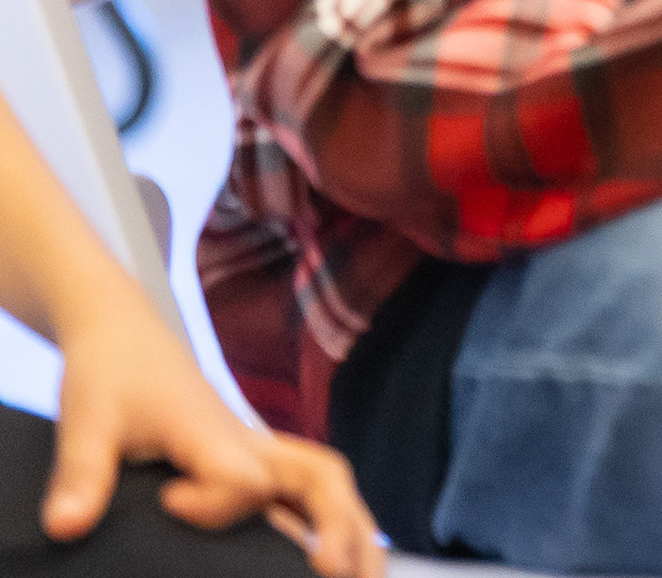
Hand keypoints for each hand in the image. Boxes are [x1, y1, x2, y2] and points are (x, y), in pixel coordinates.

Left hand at [43, 279, 380, 573]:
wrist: (125, 337)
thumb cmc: (111, 374)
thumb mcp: (88, 422)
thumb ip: (82, 474)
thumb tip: (66, 527)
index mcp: (215, 434)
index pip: (245, 477)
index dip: (216, 502)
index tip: (169, 500)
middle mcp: (251, 442)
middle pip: (322, 478)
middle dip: (337, 525)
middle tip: (334, 573)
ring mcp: (259, 451)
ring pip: (328, 485)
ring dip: (353, 527)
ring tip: (366, 576)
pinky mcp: (254, 460)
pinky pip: (308, 491)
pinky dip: (335, 520)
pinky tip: (334, 555)